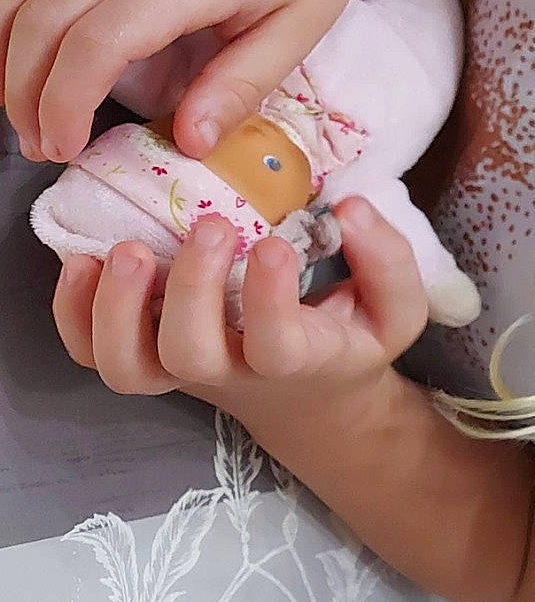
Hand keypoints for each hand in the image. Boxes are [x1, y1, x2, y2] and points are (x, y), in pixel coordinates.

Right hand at [0, 0, 376, 164]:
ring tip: (14, 92)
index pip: (97, 42)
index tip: (63, 146)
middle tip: (37, 138)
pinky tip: (4, 14)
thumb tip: (190, 143)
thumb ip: (240, 87)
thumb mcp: (298, 33)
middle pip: (42, 12)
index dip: (64, 102)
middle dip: (23, 87)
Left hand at [51, 197, 430, 415]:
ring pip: (128, 367)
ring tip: (129, 249)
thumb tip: (351, 206)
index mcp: (297, 360)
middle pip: (191, 354)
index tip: (277, 244)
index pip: (277, 346)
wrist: (307, 395)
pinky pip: (91, 354)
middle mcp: (231, 372)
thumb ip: (387, 261)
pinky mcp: (147, 355)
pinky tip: (85, 263)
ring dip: (118, 309)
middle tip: (213, 226)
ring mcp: (180, 369)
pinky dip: (73, 315)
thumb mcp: (394, 310)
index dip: (271, 299)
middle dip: (192, 288)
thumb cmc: (349, 339)